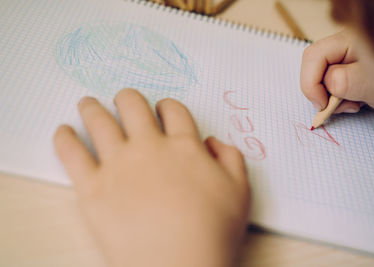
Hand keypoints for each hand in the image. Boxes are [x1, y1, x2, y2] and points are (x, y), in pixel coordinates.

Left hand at [53, 89, 249, 266]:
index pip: (173, 110)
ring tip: (87, 103)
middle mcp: (149, 147)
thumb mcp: (240, 190)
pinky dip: (64, 138)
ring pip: (99, 121)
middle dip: (127, 98)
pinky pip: (71, 153)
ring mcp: (118, 165)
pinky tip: (63, 131)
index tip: (162, 110)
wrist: (180, 266)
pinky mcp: (92, 188)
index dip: (167, 105)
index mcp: (184, 146)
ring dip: (92, 107)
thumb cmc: (213, 231)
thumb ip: (230, 157)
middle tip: (123, 99)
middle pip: (133, 105)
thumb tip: (211, 142)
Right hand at [300, 30, 373, 112]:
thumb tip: (329, 84)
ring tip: (351, 105)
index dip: (311, 82)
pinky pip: (331, 84)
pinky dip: (337, 98)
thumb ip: (350, 81)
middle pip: (314, 67)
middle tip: (336, 108)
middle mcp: (345, 47)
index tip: (322, 105)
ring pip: (321, 78)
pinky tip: (354, 102)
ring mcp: (346, 59)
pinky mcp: (349, 72)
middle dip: (320, 91)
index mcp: (351, 41)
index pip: (314, 57)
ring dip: (330, 97)